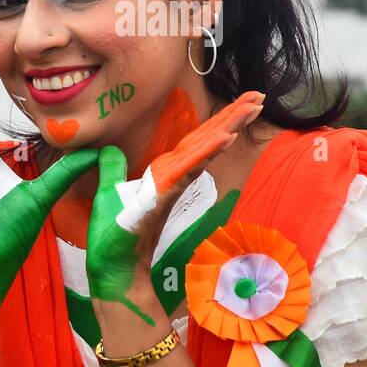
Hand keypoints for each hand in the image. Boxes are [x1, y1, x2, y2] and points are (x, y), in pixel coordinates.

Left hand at [85, 91, 264, 323]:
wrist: (111, 268)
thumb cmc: (112, 235)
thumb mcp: (106, 191)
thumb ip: (110, 169)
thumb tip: (107, 150)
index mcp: (162, 174)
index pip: (192, 142)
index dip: (216, 122)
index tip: (240, 103)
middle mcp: (172, 178)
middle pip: (205, 141)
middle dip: (232, 118)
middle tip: (259, 97)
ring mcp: (171, 186)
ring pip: (201, 151)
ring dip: (226, 128)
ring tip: (251, 107)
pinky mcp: (163, 196)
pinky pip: (186, 170)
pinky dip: (205, 153)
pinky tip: (222, 138)